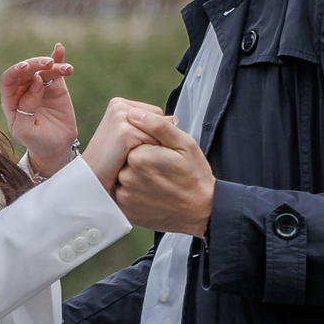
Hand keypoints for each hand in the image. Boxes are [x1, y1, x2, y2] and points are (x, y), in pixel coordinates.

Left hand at [1, 46, 78, 176]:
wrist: (56, 148)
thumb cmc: (37, 141)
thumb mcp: (25, 131)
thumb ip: (26, 107)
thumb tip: (37, 82)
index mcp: (11, 101)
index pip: (8, 80)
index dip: (15, 71)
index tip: (26, 67)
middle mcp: (23, 90)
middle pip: (26, 70)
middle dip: (35, 64)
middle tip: (48, 64)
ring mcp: (40, 87)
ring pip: (43, 69)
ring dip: (53, 64)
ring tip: (66, 69)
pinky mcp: (56, 87)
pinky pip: (55, 70)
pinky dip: (58, 59)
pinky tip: (59, 48)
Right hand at [84, 97, 171, 192]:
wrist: (91, 181)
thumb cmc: (112, 162)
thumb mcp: (130, 137)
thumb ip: (150, 125)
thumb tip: (174, 119)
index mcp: (120, 104)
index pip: (156, 115)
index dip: (153, 135)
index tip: (135, 147)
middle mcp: (119, 105)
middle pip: (159, 120)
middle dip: (154, 139)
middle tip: (132, 154)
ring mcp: (121, 117)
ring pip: (159, 131)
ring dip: (153, 148)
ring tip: (132, 158)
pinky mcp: (124, 132)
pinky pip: (154, 141)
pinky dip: (149, 155)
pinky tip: (131, 162)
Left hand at [114, 117, 215, 236]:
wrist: (201, 210)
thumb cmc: (195, 175)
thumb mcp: (184, 144)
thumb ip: (158, 126)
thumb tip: (133, 113)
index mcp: (139, 156)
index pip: (134, 140)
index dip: (150, 145)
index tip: (165, 156)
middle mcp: (127, 176)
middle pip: (127, 157)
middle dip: (142, 159)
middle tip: (163, 169)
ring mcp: (124, 195)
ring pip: (123, 173)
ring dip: (136, 174)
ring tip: (158, 181)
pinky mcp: (125, 209)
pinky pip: (122, 192)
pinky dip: (133, 189)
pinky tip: (151, 192)